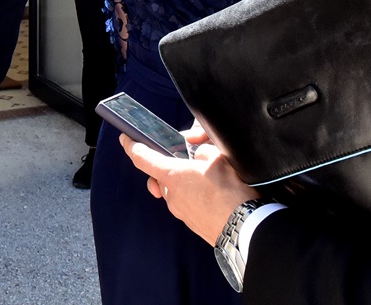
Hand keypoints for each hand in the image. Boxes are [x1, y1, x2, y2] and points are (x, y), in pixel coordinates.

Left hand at [119, 124, 257, 244]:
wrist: (245, 229)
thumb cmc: (231, 193)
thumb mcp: (218, 157)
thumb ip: (202, 149)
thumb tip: (197, 153)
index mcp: (172, 175)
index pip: (142, 158)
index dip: (131, 146)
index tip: (125, 140)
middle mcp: (171, 195)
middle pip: (161, 174)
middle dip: (172, 164)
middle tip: (190, 156)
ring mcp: (181, 212)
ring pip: (175, 190)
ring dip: (185, 181)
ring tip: (207, 176)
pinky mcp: (192, 223)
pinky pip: (187, 203)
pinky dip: (194, 195)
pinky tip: (213, 193)